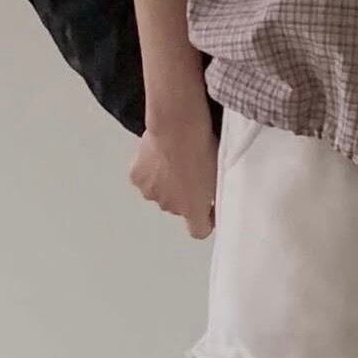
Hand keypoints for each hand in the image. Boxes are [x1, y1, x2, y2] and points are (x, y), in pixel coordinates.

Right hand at [129, 110, 218, 238]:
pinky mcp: (138, 178)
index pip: (199, 230)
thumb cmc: (200, 145)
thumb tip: (213, 195)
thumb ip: (214, 192)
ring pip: (160, 192)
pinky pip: (144, 177)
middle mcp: (171, 207)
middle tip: (191, 169)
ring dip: (166, 181)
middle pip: (178, 207)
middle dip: (184, 192)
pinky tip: (158, 153)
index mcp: (193, 209)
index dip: (205, 220)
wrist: (177, 127)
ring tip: (174, 158)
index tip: (209, 208)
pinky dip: (149, 169)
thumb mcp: (220, 172)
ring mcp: (152, 193)